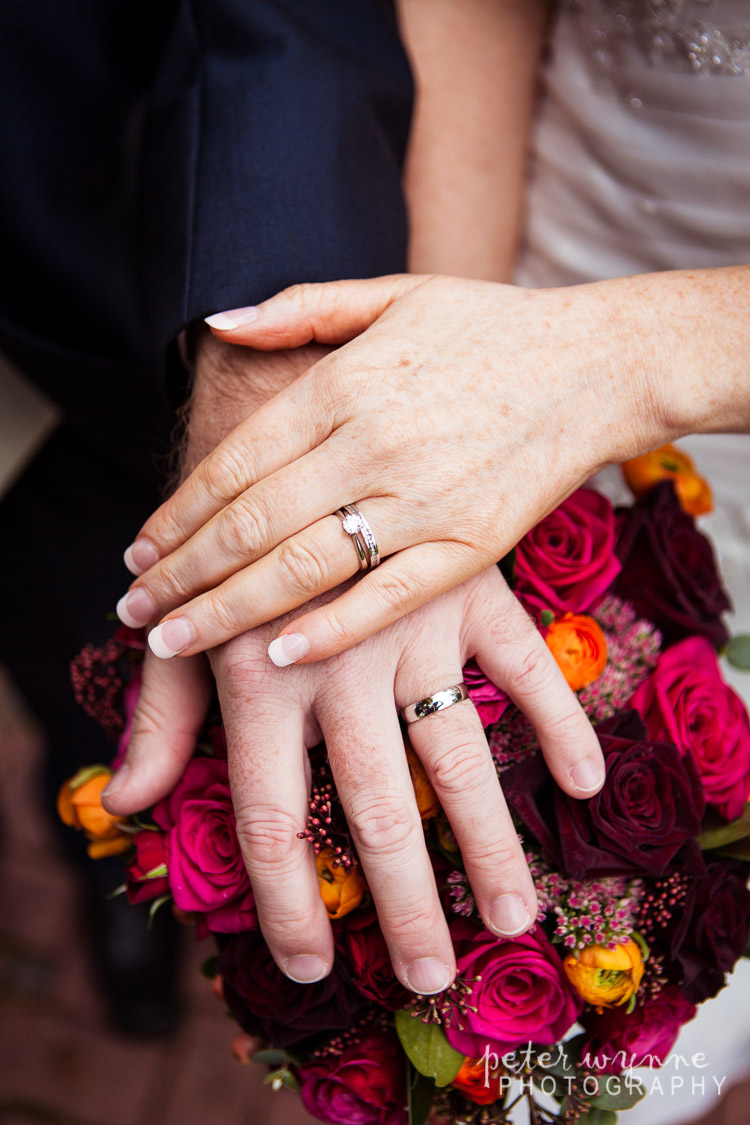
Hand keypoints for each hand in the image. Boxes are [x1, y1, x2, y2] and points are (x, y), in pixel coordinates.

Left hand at [104, 562, 603, 991]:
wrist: (291, 434)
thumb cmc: (234, 554)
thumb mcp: (185, 633)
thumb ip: (160, 722)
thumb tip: (122, 806)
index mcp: (259, 681)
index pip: (272, 818)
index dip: (287, 903)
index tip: (312, 966)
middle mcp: (335, 662)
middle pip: (375, 810)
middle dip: (404, 905)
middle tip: (431, 976)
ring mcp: (410, 625)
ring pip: (457, 756)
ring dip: (487, 843)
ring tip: (511, 917)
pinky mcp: (468, 588)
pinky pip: (525, 664)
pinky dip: (559, 720)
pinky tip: (580, 781)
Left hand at [116, 269, 736, 663]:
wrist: (598, 365)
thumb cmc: (490, 328)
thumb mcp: (394, 295)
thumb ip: (301, 309)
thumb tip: (217, 324)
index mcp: (346, 382)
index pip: (236, 461)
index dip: (179, 513)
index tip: (138, 550)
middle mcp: (374, 443)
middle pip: (252, 522)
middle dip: (181, 574)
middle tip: (132, 610)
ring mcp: (424, 500)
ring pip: (303, 567)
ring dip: (226, 611)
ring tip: (172, 642)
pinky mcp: (472, 546)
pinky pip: (386, 598)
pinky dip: (327, 630)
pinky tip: (275, 655)